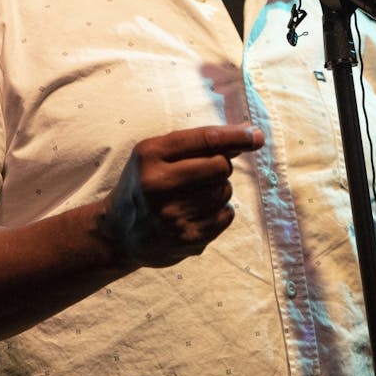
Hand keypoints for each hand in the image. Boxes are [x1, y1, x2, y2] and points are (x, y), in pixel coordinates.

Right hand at [98, 124, 264, 267]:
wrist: (118, 233)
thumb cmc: (144, 183)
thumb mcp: (157, 154)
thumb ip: (198, 142)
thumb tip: (250, 136)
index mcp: (150, 156)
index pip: (205, 140)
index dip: (236, 136)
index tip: (257, 136)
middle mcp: (157, 185)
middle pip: (220, 166)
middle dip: (220, 166)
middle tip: (204, 172)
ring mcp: (172, 216)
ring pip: (225, 191)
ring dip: (219, 189)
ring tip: (195, 194)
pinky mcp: (186, 240)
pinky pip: (226, 215)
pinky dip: (220, 211)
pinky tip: (198, 212)